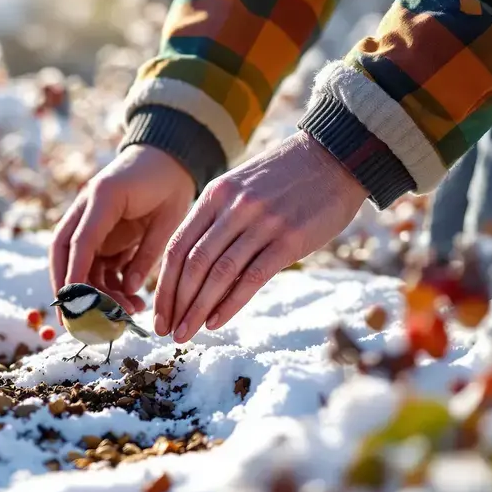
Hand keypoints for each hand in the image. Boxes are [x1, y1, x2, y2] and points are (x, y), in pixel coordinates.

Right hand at [50, 145, 195, 312]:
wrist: (169, 161)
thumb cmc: (170, 183)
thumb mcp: (166, 217)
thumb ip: (147, 252)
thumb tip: (129, 289)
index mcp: (103, 198)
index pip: (80, 241)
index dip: (76, 274)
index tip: (77, 303)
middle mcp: (88, 212)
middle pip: (66, 256)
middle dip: (71, 291)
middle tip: (87, 321)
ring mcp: (91, 225)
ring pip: (82, 266)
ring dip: (98, 292)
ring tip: (129, 311)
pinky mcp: (101, 236)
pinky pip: (98, 266)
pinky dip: (110, 286)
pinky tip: (132, 300)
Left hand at [153, 131, 369, 341]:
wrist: (334, 157)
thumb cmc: (283, 179)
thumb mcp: (239, 189)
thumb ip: (216, 221)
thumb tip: (193, 269)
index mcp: (214, 196)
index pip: (176, 247)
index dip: (163, 285)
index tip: (157, 313)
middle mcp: (233, 209)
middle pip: (193, 264)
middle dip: (175, 303)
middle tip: (166, 331)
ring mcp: (261, 223)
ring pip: (219, 274)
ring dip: (198, 309)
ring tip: (187, 334)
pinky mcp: (289, 239)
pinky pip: (252, 277)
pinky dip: (231, 304)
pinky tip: (216, 322)